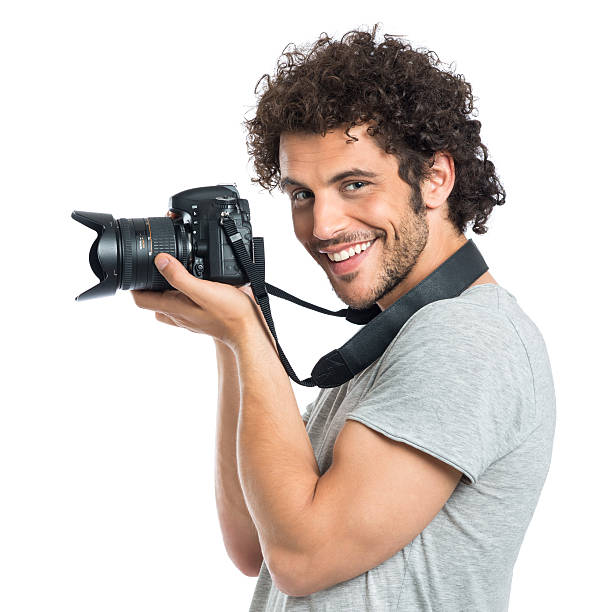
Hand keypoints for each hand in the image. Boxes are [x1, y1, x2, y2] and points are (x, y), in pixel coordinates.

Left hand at [131, 250, 272, 352]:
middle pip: (153, 301)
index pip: (141, 300)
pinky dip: (183, 295)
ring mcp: (190, 318)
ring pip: (168, 303)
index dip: (134, 285)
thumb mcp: (203, 290)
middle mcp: (179, 314)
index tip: (136, 270)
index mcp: (174, 307)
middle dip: (149, 284)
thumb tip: (159, 261)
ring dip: (166, 289)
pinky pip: (185, 305)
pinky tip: (195, 286)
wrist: (249, 330)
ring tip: (173, 273)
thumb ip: (179, 277)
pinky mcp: (202, 316)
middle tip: (154, 266)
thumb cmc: (229, 313)